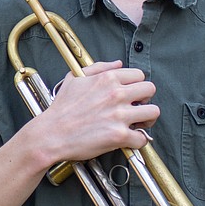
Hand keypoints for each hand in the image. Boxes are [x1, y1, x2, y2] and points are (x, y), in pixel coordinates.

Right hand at [37, 60, 159, 162]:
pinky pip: (142, 138)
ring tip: (137, 124)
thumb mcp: (75, 78)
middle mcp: (116, 94)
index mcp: (108, 79)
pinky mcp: (119, 136)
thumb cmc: (61, 108)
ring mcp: (119, 115)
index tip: (131, 95)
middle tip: (136, 109)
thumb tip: (118, 63)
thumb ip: (98, 67)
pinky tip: (128, 140)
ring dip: (147, 119)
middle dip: (145, 99)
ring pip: (153, 112)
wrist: (51, 134)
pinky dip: (137, 141)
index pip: (139, 75)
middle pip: (150, 90)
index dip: (137, 85)